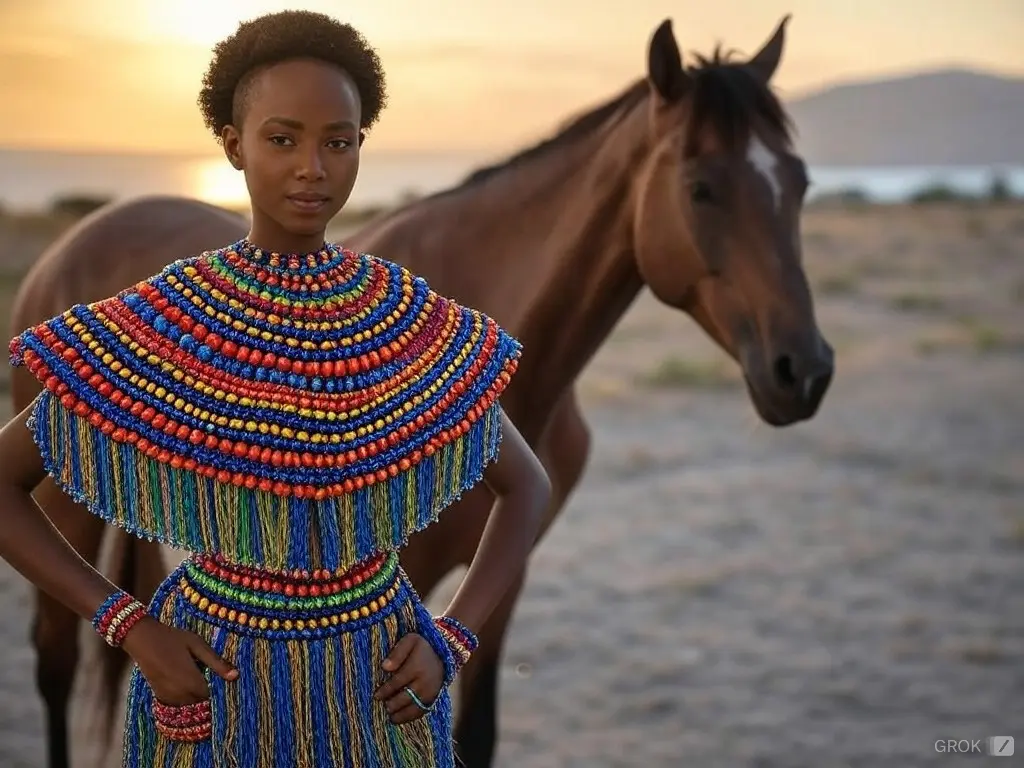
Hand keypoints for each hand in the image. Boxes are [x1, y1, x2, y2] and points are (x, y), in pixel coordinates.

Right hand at [121, 616, 237, 705]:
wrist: (143, 639)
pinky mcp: (160, 695)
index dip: (222, 694)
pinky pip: (177, 705)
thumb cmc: (173, 638)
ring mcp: (168, 696)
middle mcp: (180, 694)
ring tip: (208, 689)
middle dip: (211, 699)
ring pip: (189, 707)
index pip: (212, 698)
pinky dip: (186, 701)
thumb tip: (236, 676)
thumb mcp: (197, 645)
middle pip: (201, 705)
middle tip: (221, 689)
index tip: (231, 689)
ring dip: (198, 702)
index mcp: (192, 682)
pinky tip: (192, 689)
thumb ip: (216, 662)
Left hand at [374, 633, 443, 723]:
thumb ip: (397, 652)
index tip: (376, 695)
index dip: (385, 690)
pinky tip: (399, 718)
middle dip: (392, 704)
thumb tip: (385, 667)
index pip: (397, 682)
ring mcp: (430, 692)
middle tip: (384, 706)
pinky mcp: (433, 699)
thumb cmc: (422, 647)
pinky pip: (421, 711)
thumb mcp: (410, 641)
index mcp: (416, 667)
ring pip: (413, 708)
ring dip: (400, 714)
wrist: (443, 653)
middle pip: (405, 698)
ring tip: (390, 715)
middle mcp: (424, 682)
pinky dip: (409, 717)